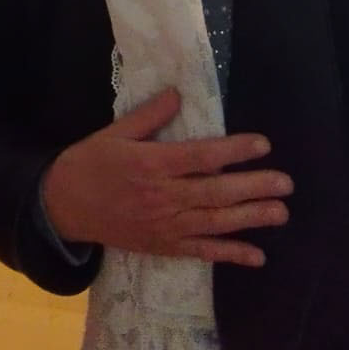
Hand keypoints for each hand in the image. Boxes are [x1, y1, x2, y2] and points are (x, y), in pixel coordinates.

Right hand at [40, 88, 289, 263]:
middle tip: (286, 183)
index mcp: (151, 164)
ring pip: (215, 222)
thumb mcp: (114, 133)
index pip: (200, 156)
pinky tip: (257, 255)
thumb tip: (178, 94)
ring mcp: (164, 225)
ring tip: (280, 212)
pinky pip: (202, 252)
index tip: (262, 145)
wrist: (62, 207)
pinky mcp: (163, 246)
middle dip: (254, 187)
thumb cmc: (90, 164)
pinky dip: (230, 254)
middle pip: (215, 191)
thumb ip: (149, 116)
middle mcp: (162, 196)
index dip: (234, 150)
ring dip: (250, 218)